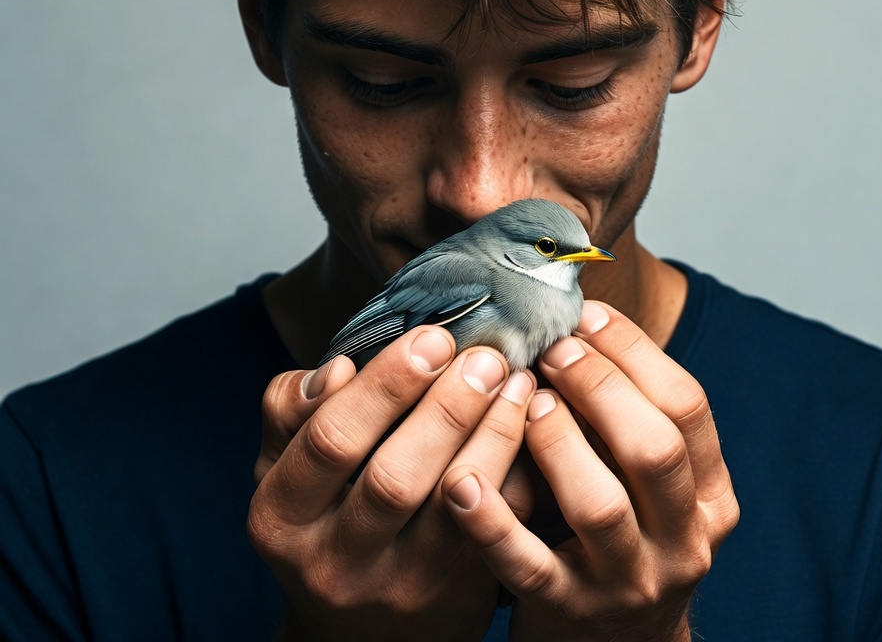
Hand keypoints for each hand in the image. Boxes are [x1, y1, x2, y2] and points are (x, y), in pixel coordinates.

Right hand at [247, 326, 536, 641]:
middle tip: (484, 357)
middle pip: (394, 479)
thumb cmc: (322, 514)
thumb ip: (294, 409)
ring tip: (516, 380)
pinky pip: (496, 530)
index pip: (331, 441)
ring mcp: (398, 589)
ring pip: (454, 507)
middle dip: (447, 409)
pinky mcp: (455, 599)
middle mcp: (333, 563)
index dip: (386, 385)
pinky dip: (517, 472)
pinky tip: (533, 426)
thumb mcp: (286, 464)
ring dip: (493, 434)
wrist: (357, 627)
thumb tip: (339, 369)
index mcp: (281, 517)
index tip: (432, 337)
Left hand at [441, 302, 738, 641]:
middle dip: (600, 385)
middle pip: (654, 448)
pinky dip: (492, 520)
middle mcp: (682, 540)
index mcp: (709, 495)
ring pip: (599, 505)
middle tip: (552, 349)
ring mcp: (627, 581)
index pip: (686, 406)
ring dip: (557, 439)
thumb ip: (627, 415)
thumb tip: (578, 321)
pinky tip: (461, 479)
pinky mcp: (569, 611)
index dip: (634, 351)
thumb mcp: (649, 480)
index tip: (586, 315)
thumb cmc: (623, 530)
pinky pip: (527, 563)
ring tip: (523, 399)